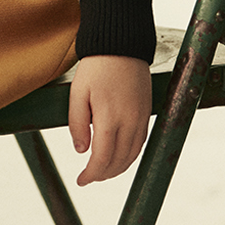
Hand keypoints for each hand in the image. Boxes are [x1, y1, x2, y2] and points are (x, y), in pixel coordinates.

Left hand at [68, 55, 151, 186]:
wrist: (122, 44)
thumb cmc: (96, 67)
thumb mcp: (78, 93)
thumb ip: (77, 124)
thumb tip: (82, 151)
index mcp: (110, 118)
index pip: (103, 159)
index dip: (91, 174)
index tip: (81, 181)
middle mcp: (130, 122)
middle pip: (119, 161)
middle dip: (103, 174)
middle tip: (88, 178)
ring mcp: (141, 117)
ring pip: (133, 155)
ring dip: (118, 168)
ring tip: (102, 171)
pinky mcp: (147, 112)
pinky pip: (141, 142)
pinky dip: (130, 155)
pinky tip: (119, 156)